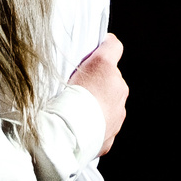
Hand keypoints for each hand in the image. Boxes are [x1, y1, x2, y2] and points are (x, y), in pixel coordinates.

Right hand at [67, 33, 127, 154]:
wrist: (66, 134)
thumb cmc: (62, 98)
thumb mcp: (63, 68)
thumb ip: (78, 61)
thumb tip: (85, 55)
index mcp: (106, 67)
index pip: (113, 46)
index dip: (105, 47)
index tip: (96, 51)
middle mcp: (118, 87)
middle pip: (111, 79)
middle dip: (99, 83)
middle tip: (78, 90)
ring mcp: (118, 112)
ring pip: (109, 103)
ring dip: (98, 105)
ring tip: (77, 111)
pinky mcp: (112, 133)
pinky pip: (104, 125)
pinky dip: (95, 126)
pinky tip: (79, 127)